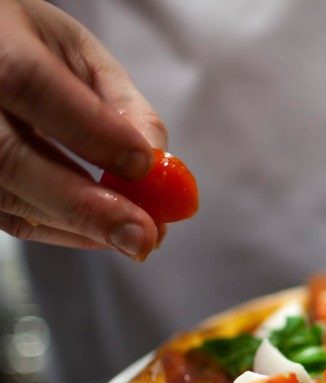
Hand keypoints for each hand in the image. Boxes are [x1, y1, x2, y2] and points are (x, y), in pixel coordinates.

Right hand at [0, 0, 166, 257]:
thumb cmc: (34, 49)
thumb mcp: (83, 56)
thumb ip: (121, 103)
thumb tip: (155, 164)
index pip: (27, 84)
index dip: (89, 129)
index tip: (143, 165)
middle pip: (8, 157)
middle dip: (85, 205)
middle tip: (143, 233)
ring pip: (7, 197)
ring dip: (81, 226)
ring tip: (138, 234)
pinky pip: (9, 217)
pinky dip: (64, 231)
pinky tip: (104, 231)